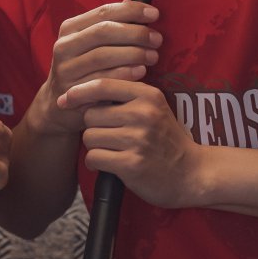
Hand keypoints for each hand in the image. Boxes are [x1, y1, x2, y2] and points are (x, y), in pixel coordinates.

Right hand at [32, 0, 161, 135]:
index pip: (103, 12)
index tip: (154, 14)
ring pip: (103, 56)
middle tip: (157, 39)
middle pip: (103, 32)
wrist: (58, 105)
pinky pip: (102, 79)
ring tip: (153, 56)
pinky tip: (141, 71)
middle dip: (135, 33)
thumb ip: (109, 23)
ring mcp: (66, 69)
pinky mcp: (72, 91)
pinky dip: (124, 73)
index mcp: (70, 28)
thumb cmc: (82, 68)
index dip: (131, 11)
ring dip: (133, 54)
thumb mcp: (90, 43)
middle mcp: (64, 46)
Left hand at [69, 77, 203, 209]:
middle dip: (93, 127)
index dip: (79, 91)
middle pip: (91, 114)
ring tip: (113, 151)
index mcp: (148, 95)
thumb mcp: (153, 108)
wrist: (192, 173)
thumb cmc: (165, 139)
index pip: (103, 84)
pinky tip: (110, 165)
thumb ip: (125, 95)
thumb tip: (82, 89)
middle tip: (110, 137)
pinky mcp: (132, 164)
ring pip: (90, 137)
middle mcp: (143, 114)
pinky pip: (94, 157)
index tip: (65, 98)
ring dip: (95, 146)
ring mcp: (138, 139)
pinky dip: (96, 163)